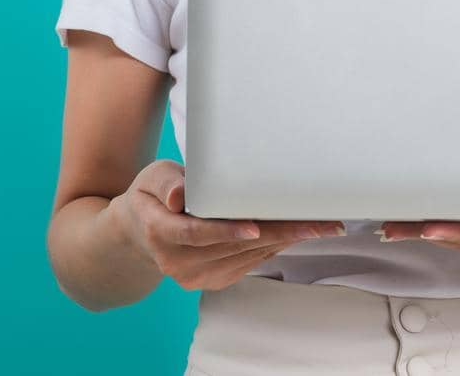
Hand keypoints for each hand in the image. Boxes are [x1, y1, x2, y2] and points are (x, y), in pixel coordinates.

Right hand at [108, 159, 345, 290]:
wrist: (139, 233)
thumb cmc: (150, 196)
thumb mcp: (150, 177)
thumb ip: (166, 183)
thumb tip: (179, 196)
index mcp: (160, 232)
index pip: (197, 233)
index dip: (227, 230)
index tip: (255, 227)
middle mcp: (177, 262)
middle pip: (234, 246)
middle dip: (279, 232)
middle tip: (319, 223)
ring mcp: (195, 277)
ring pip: (247, 257)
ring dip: (285, 241)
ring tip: (319, 226)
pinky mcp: (212, 281)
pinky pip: (248, 264)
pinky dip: (273, 248)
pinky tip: (295, 234)